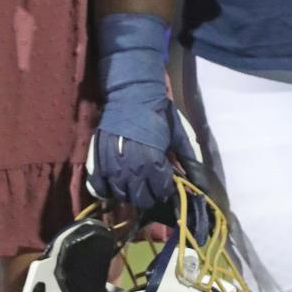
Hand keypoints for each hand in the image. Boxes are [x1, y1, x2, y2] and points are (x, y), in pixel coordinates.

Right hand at [86, 13, 195, 209]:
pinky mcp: (98, 160)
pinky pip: (98, 186)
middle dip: (148, 196)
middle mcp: (132, 168)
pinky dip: (105, 191)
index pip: (160, 190)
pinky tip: (113, 187)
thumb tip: (193, 177)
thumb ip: (184, 157)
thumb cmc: (156, 113)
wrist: (131, 94)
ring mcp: (112, 165)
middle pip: (140, 198)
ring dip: (128, 194)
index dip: (165, 191)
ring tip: (134, 186)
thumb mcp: (176, 134)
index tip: (166, 186)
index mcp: (153, 161)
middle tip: (151, 189)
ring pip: (120, 195)